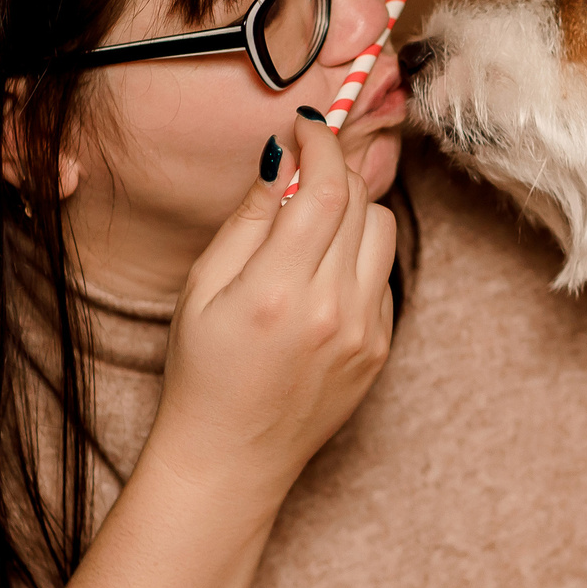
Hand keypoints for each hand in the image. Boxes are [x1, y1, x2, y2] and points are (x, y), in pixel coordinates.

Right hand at [152, 111, 395, 503]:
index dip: (321, 146)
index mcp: (279, 291)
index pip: (326, 189)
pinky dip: (358, 259)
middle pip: (361, 202)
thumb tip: (282, 159)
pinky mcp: (380, 348)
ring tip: (310, 231)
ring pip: (382, 232)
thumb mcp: (203, 288)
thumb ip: (248, 220)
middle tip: (300, 175)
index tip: (306, 131)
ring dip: (352, 213)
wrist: (232, 456)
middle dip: (333, 172)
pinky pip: (383, 276)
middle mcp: (333, 310)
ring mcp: (365, 332)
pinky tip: (319, 281)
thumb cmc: (204, 371)